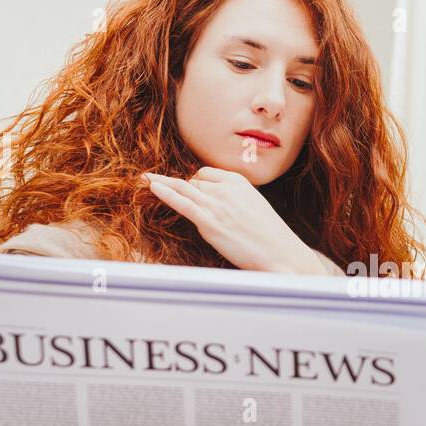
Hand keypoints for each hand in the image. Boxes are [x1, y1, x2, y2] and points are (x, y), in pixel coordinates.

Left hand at [143, 167, 324, 273]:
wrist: (281, 252)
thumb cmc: (270, 236)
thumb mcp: (255, 207)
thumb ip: (236, 201)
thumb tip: (222, 205)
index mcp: (239, 182)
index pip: (207, 173)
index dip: (197, 182)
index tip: (190, 191)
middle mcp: (226, 189)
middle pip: (194, 181)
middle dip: (182, 188)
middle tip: (163, 188)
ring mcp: (217, 205)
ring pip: (184, 188)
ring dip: (162, 183)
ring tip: (145, 179)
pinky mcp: (209, 223)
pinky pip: (182, 203)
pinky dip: (165, 193)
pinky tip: (152, 187)